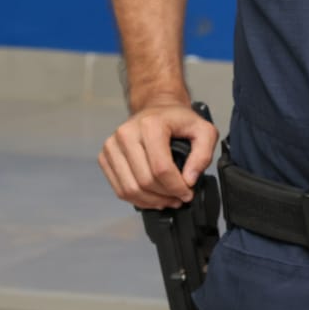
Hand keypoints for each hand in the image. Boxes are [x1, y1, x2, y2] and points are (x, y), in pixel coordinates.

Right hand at [98, 101, 216, 209]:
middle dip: (165, 196)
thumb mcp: (203, 130)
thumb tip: (189, 180)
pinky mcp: (105, 157)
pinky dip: (137, 199)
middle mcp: (126, 134)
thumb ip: (203, 154)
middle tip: (179, 198)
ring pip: (129, 189)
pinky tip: (152, 197)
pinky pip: (119, 189)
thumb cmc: (178, 120)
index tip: (187, 193)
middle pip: (144, 181)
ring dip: (151, 201)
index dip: (176, 187)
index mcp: (151, 125)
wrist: (157, 108)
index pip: (161, 168)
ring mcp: (112, 146)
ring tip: (167, 200)